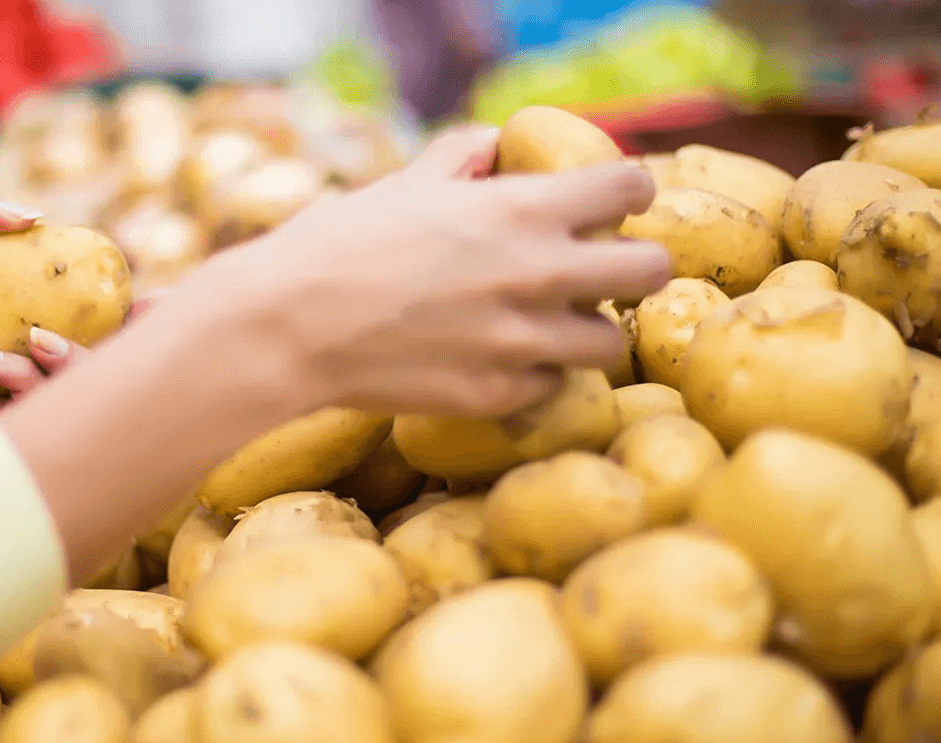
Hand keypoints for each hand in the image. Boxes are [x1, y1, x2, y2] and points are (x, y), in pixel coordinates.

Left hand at [0, 181, 146, 468]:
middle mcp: (29, 373)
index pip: (95, 319)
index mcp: (22, 329)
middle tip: (155, 312)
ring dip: (73, 361)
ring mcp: (16, 412)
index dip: (136, 305)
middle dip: (145, 340)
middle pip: (112, 362)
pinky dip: (23, 383)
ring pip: (82, 392)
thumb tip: (31, 215)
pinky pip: (35, 419)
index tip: (158, 281)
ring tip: (31, 336)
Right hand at [166, 124, 669, 417]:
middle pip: (649, 272)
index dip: (629, 190)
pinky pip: (549, 383)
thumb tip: (492, 148)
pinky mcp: (500, 395)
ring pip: (610, 342)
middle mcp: (540, 275)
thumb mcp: (405, 183)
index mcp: (523, 209)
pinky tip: (497, 359)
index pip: (630, 186)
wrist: (291, 327)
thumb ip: (462, 158)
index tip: (613, 202)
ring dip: (586, 329)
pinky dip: (533, 371)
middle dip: (635, 266)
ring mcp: (524, 342)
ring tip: (547, 323)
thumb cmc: (340, 244)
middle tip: (601, 269)